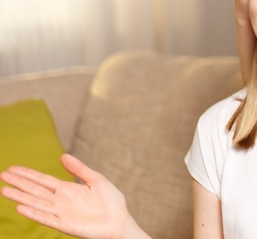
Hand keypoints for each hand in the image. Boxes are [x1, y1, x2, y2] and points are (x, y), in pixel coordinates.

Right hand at [0, 154, 148, 238]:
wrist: (120, 220)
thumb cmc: (111, 201)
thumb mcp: (95, 179)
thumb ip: (79, 169)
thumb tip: (63, 156)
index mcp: (67, 189)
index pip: (42, 180)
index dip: (28, 174)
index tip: (12, 168)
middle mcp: (60, 201)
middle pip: (35, 190)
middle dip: (19, 183)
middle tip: (2, 175)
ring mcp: (61, 213)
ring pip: (36, 203)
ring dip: (20, 197)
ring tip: (4, 190)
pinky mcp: (65, 224)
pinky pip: (46, 218)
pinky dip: (34, 213)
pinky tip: (21, 207)